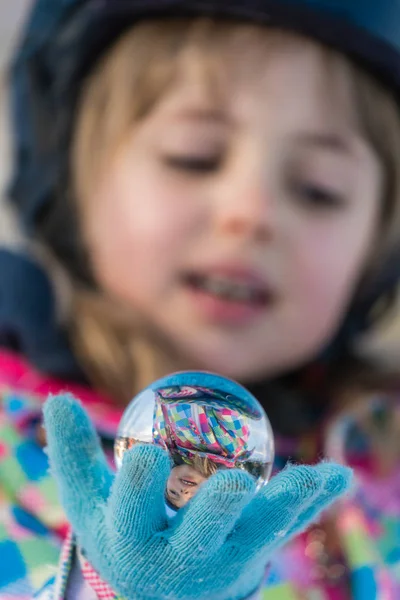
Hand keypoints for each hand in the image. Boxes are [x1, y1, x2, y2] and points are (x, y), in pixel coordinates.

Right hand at [44, 394, 352, 599]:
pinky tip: (338, 477)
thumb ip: (72, 452)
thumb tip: (56, 399)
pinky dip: (313, 501)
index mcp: (132, 543)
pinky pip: (285, 526)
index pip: (130, 515)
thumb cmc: (117, 530)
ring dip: (289, 503)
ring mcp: (224, 563)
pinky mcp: (253, 556)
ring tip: (319, 477)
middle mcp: (181, 561)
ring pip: (260, 532)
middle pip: (201, 534)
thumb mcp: (89, 498)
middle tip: (235, 481)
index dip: (137, 488)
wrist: (153, 593)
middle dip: (217, 510)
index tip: (146, 454)